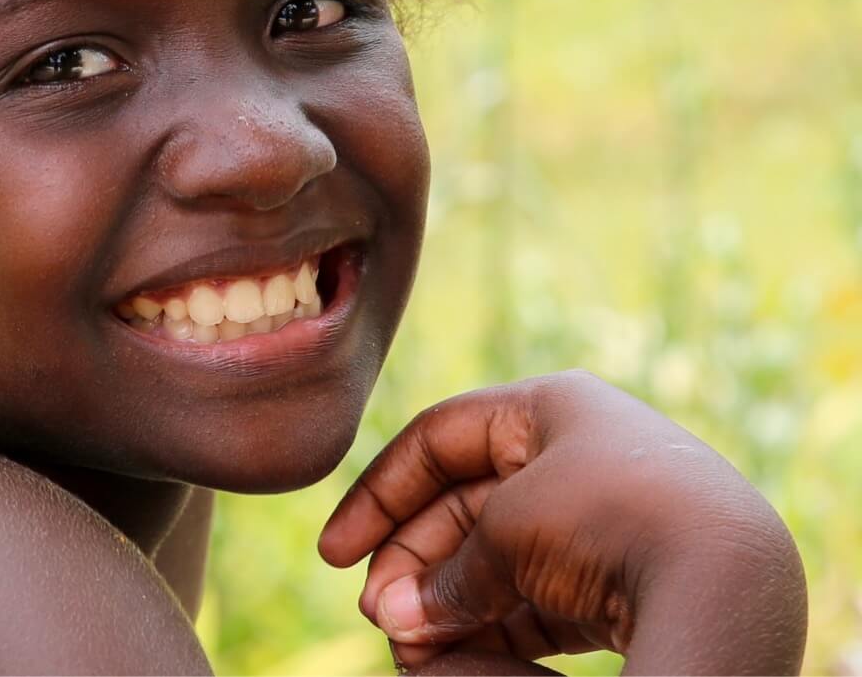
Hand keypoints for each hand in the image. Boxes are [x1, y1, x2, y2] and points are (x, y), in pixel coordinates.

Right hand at [318, 371, 805, 674]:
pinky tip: (449, 656)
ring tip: (409, 648)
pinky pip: (535, 600)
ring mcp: (601, 520)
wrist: (723, 578)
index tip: (335, 555)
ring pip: (495, 561)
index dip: (379, 496)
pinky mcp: (622, 582)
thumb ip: (447, 573)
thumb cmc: (606, 519)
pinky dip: (489, 626)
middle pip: (462, 508)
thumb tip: (402, 623)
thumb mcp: (508, 532)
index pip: (438, 441)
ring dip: (443, 604)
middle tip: (378, 616)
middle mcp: (575, 455)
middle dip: (412, 566)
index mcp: (549, 408)